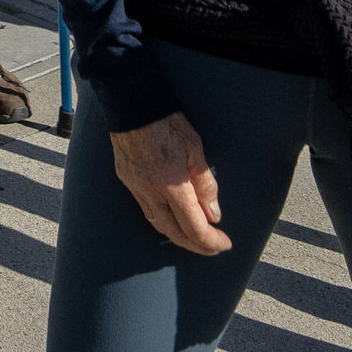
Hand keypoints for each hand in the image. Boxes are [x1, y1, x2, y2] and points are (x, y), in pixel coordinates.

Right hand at [112, 113, 228, 255]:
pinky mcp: (127, 181)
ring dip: (179, 236)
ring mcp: (136, 188)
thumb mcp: (195, 148)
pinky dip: (163, 221)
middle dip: (196, 245)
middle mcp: (151, 192)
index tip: (225, 244)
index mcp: (171, 185)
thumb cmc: (167, 122)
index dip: (211, 241)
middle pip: (175, 233)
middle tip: (213, 247)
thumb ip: (205, 184)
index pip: (194, 227)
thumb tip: (214, 214)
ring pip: (158, 225)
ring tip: (196, 237)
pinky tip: (173, 218)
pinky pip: (146, 210)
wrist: (132, 104)